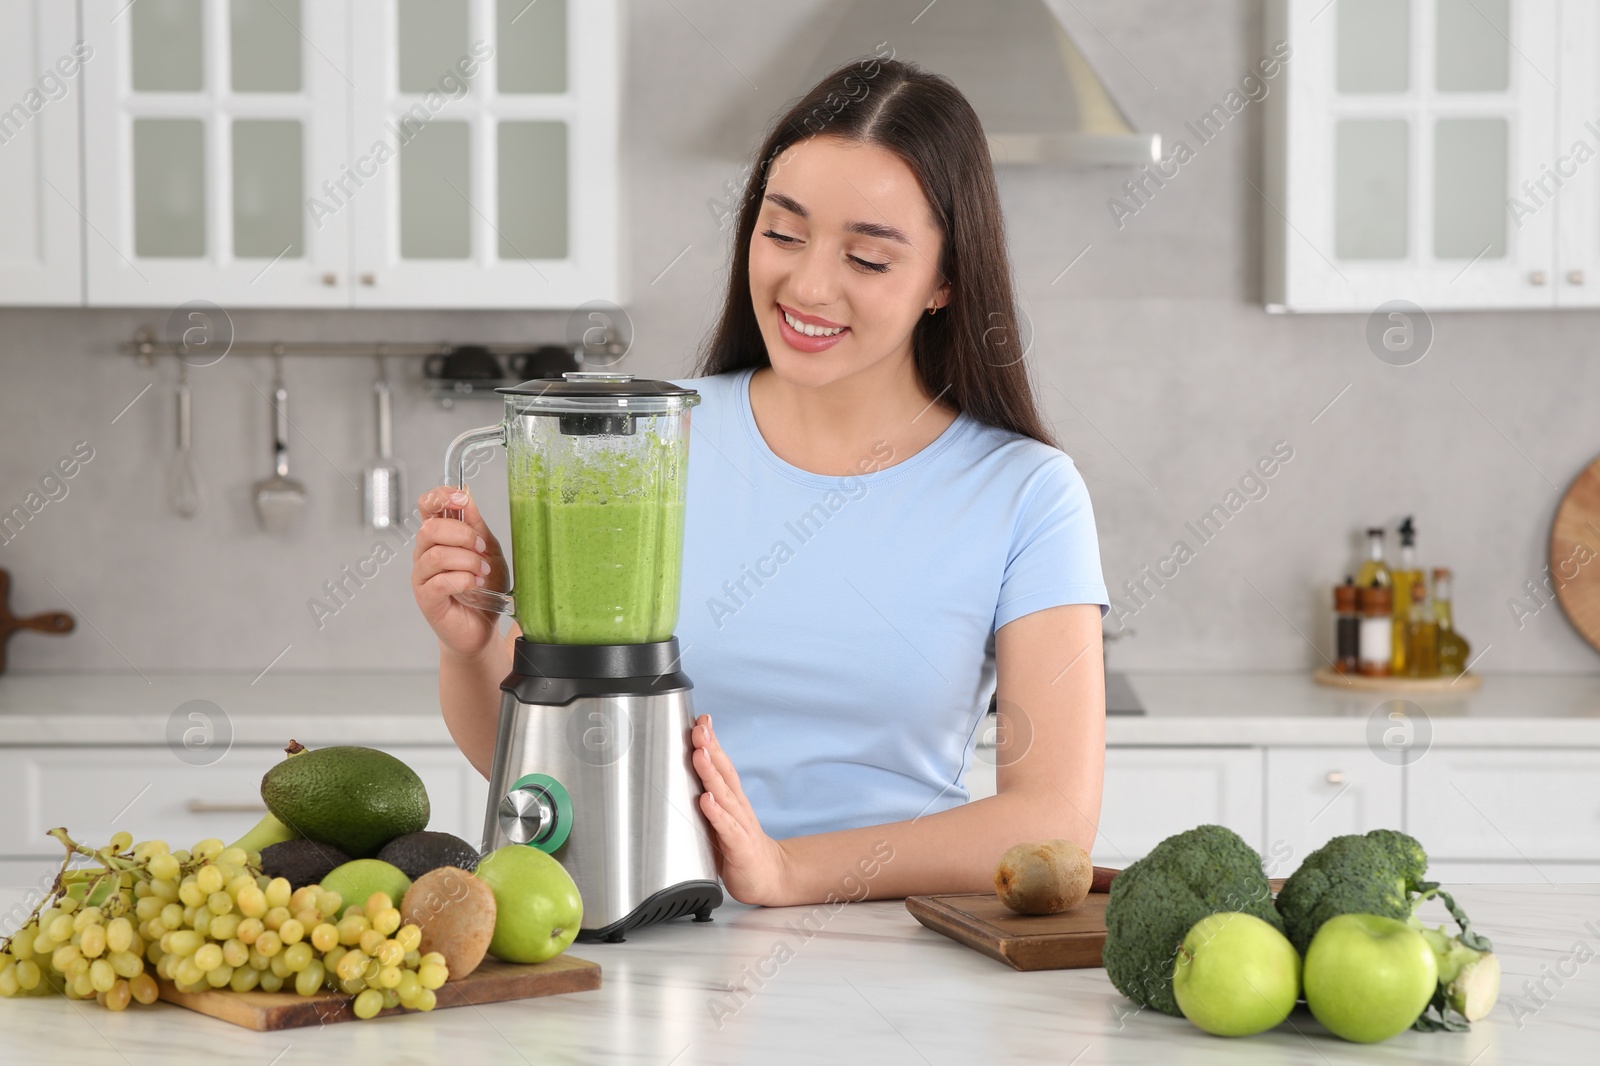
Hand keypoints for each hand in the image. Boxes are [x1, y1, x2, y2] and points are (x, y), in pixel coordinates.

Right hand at [411, 486, 510, 658]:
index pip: (427, 506)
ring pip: (436, 555)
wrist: (483, 626)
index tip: (462, 499)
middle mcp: (424, 553)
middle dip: (462, 535)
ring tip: (482, 572)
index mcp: (439, 537)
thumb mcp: (489, 551)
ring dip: (467, 561)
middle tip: (481, 549)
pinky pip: (439, 582)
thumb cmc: (484, 588)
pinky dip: (463, 580)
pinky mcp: (426, 599)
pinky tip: (475, 585)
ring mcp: (422, 576)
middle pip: (430, 528)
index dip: (441, 497)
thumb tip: (466, 493)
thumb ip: (476, 525)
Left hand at [690, 714, 794, 905]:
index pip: (722, 765)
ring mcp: (740, 825)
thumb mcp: (722, 820)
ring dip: (710, 773)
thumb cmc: (740, 847)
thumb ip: (707, 799)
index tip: (701, 720)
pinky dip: (716, 813)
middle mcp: (737, 807)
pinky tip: (706, 800)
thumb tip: (684, 778)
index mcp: (731, 799)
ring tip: (699, 754)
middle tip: (699, 728)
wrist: (771, 877)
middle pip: (724, 772)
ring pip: (724, 795)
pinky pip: (727, 827)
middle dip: (710, 748)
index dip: (712, 742)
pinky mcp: (739, 847)